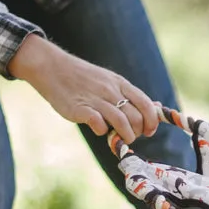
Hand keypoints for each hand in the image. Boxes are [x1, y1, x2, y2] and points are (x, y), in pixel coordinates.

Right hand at [8, 33, 158, 142]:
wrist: (52, 68)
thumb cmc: (84, 78)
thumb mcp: (111, 81)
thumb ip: (130, 95)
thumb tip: (156, 107)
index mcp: (120, 83)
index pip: (146, 104)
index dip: (152, 121)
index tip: (149, 131)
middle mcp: (111, 91)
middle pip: (136, 117)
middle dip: (138, 132)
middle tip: (131, 136)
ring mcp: (95, 99)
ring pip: (121, 122)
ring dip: (125, 136)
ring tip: (121, 140)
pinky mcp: (80, 109)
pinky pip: (98, 124)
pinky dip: (103, 132)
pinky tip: (99, 130)